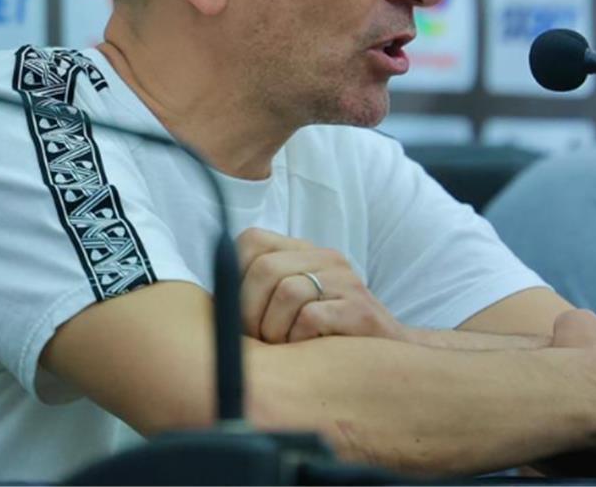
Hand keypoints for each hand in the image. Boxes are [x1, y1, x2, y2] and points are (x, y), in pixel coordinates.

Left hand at [235, 228, 406, 343]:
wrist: (391, 354)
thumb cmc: (327, 335)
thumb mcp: (289, 306)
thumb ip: (256, 294)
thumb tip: (204, 305)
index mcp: (304, 251)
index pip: (250, 241)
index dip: (234, 279)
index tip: (240, 312)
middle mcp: (326, 258)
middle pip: (264, 269)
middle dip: (249, 312)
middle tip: (258, 339)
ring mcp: (345, 281)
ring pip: (286, 293)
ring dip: (275, 331)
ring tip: (285, 346)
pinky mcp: (360, 310)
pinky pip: (310, 318)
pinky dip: (299, 341)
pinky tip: (307, 350)